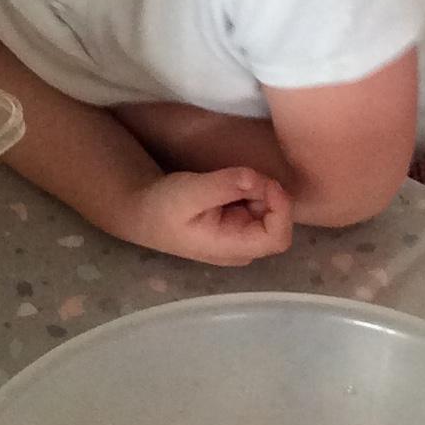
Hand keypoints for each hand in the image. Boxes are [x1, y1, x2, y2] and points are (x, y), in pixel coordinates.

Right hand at [125, 166, 292, 266]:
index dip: (281, 209)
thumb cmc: (162, 207)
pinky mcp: (239, 225)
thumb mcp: (189, 192)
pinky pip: (258, 207)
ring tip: (229, 180)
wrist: (143, 212)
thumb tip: (256, 178)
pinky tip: (228, 186)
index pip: (278, 238)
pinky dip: (250, 191)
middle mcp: (243, 248)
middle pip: (278, 222)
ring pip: (270, 212)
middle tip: (243, 176)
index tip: (265, 182)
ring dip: (258, 191)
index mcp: (232, 248)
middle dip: (267, 195)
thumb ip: (224, 186)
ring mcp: (242, 237)